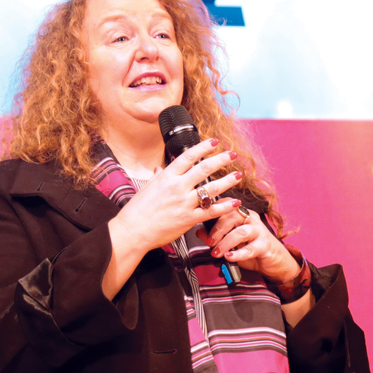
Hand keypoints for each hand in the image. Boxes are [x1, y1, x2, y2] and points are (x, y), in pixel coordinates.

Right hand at [108, 139, 241, 256]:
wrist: (133, 230)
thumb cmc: (137, 210)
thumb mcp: (146, 187)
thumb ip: (157, 177)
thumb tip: (159, 169)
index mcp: (167, 176)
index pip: (188, 156)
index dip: (203, 147)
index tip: (215, 142)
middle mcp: (177, 187)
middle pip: (204, 169)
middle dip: (221, 160)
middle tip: (232, 154)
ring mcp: (184, 203)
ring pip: (211, 189)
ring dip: (227, 181)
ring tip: (238, 175)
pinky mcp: (189, 219)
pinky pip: (211, 211)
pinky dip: (225, 206)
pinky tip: (235, 202)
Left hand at [198, 206, 298, 283]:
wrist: (272, 261)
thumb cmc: (250, 247)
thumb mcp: (230, 242)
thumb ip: (215, 236)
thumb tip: (198, 230)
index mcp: (241, 213)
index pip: (227, 204)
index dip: (213, 211)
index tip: (201, 220)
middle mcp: (251, 218)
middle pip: (232, 216)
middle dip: (217, 229)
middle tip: (209, 242)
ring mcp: (259, 231)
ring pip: (240, 232)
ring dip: (225, 243)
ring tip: (216, 252)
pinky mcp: (265, 245)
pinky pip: (250, 248)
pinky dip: (238, 253)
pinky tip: (229, 257)